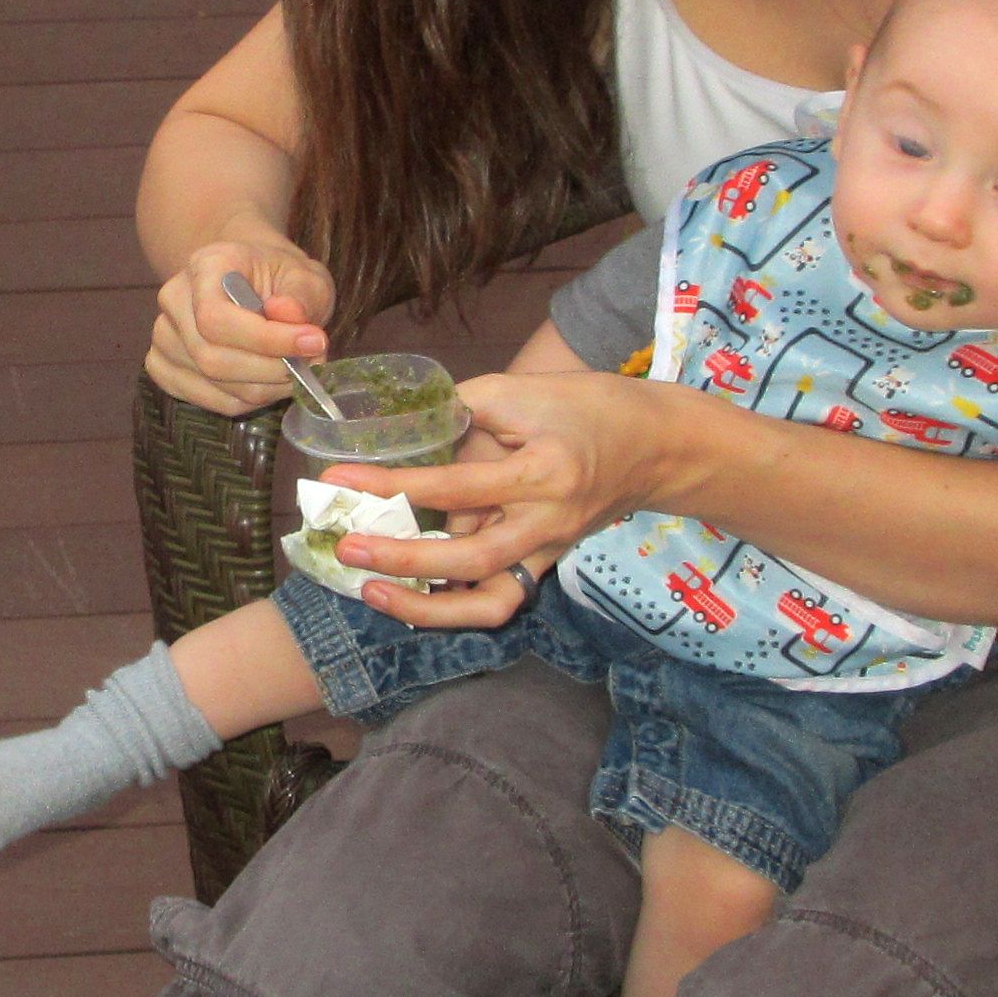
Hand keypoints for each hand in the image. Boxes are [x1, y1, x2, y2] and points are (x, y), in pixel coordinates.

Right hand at [150, 239, 334, 413]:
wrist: (252, 281)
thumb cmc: (279, 278)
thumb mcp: (305, 275)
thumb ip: (302, 295)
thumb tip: (288, 316)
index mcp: (205, 266)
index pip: (216, 317)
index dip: (265, 340)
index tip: (313, 342)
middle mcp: (173, 299)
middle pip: (211, 358)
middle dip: (270, 371)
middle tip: (310, 365)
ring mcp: (163, 336)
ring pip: (213, 383)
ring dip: (264, 389)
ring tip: (293, 372)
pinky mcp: (163, 367)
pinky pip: (207, 400)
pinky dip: (245, 401)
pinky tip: (266, 382)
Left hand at [318, 368, 674, 627]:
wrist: (659, 445)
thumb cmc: (592, 406)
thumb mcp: (526, 390)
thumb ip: (462, 409)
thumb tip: (403, 429)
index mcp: (542, 472)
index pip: (454, 486)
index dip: (390, 485)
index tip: (338, 478)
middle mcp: (548, 522)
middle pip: (469, 560)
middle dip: (402, 560)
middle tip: (346, 548)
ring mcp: (549, 551)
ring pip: (488, 603)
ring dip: (426, 607)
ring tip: (372, 591)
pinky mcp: (546, 562)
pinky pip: (499, 598)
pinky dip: (454, 606)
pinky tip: (411, 595)